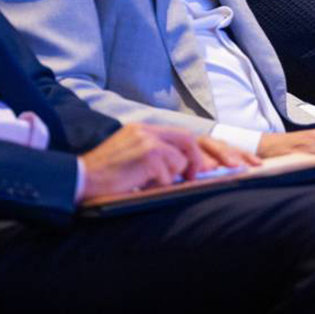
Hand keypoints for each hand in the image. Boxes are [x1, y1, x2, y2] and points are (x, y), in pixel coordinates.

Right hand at [78, 123, 257, 201]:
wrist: (79, 179)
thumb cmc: (106, 177)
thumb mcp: (134, 161)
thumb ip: (159, 159)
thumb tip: (188, 171)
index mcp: (146, 130)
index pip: (186, 136)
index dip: (210, 150)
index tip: (235, 161)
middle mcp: (149, 130)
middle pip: (191, 142)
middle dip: (209, 160)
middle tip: (228, 170)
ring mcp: (148, 141)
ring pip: (181, 161)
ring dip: (171, 178)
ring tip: (146, 182)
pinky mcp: (147, 155)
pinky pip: (169, 173)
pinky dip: (159, 183)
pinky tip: (139, 185)